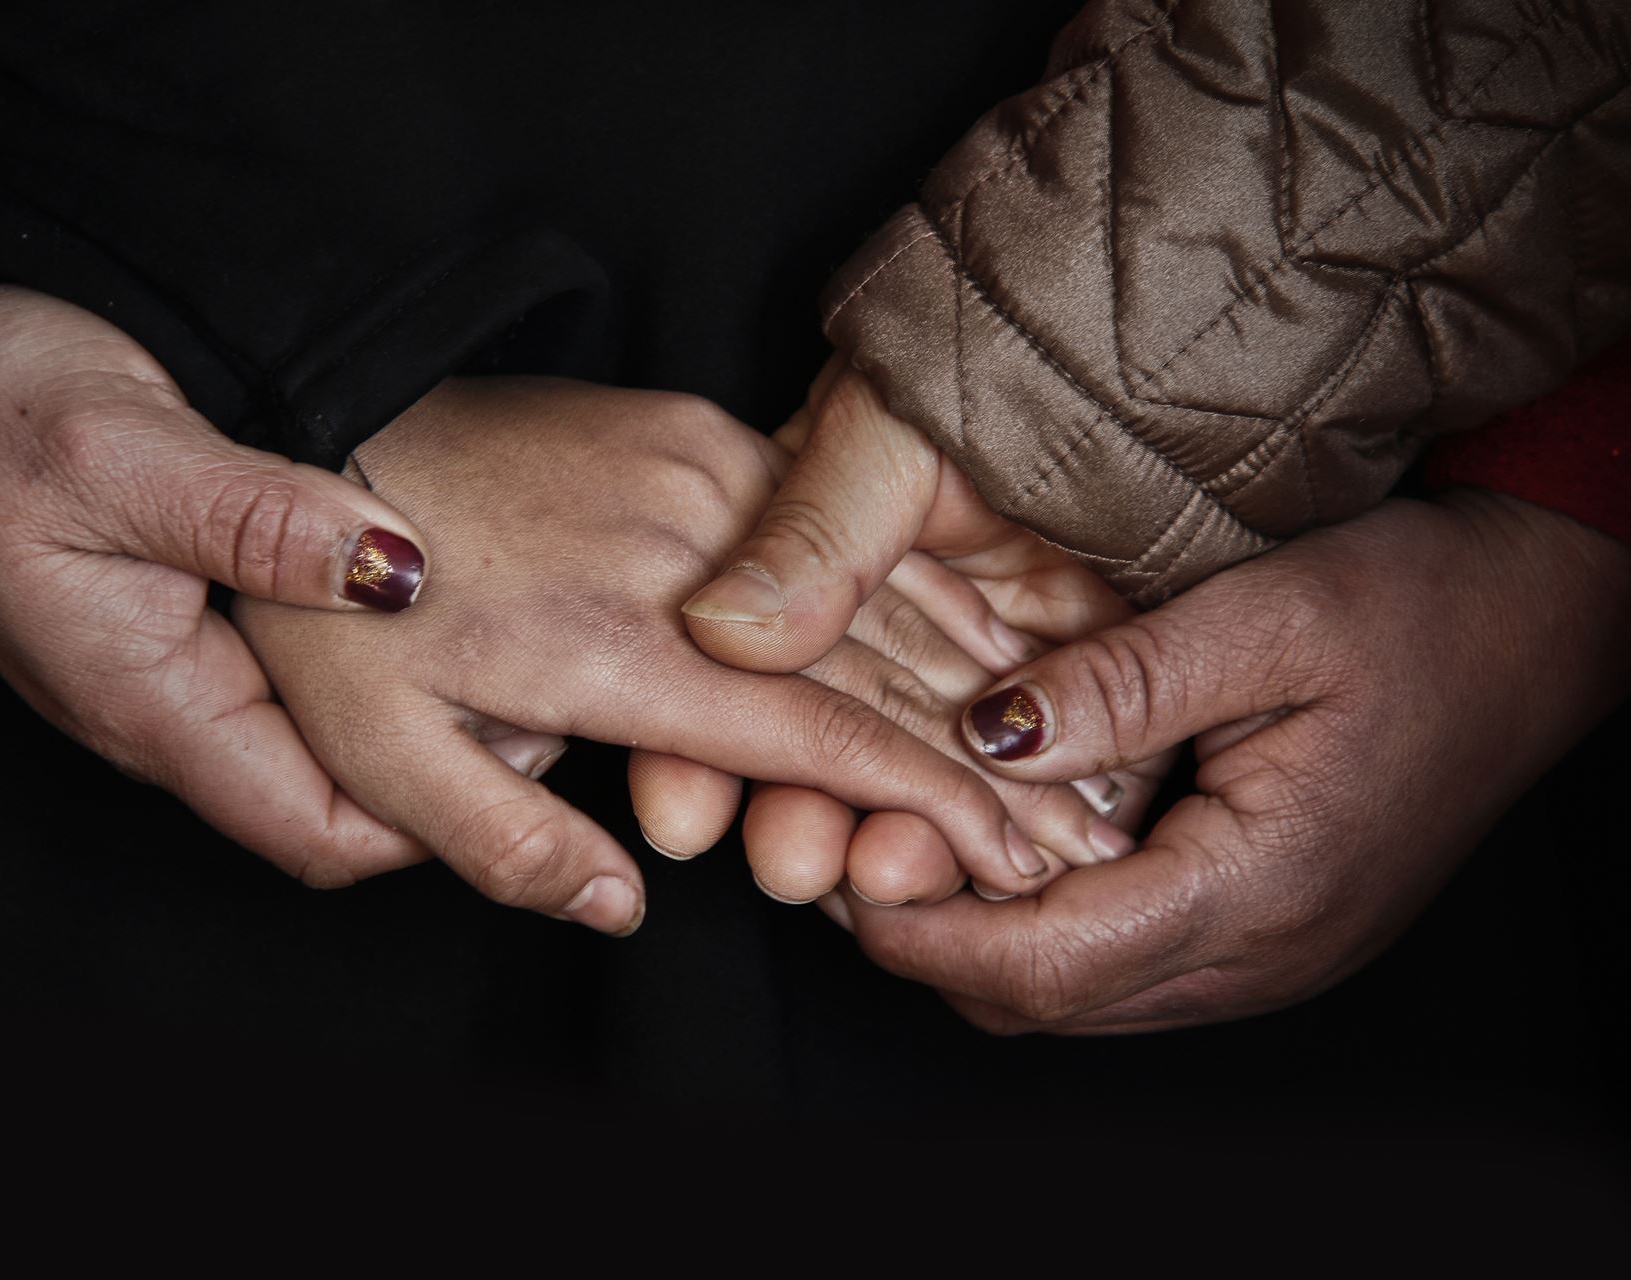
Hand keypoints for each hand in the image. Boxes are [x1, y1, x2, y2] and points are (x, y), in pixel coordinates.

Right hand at [0, 277, 522, 876]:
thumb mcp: (124, 449)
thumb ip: (258, 519)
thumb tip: (399, 570)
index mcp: (152, 702)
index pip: (319, 833)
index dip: (437, 820)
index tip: (536, 751)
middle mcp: (170, 708)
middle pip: (335, 801)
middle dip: (448, 776)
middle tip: (552, 696)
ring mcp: (177, 666)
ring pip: (323, 738)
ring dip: (418, 714)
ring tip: (515, 647)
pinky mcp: (184, 614)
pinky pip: (296, 673)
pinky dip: (374, 653)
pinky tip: (426, 594)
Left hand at [233, 377, 1056, 933]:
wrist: (316, 419)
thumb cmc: (342, 613)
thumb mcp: (381, 757)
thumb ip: (511, 843)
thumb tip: (628, 908)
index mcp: (617, 649)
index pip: (815, 739)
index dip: (926, 804)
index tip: (1014, 856)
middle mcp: (683, 558)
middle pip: (873, 667)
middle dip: (986, 757)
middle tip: (1079, 823)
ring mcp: (696, 477)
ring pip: (871, 589)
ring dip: (976, 671)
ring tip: (1065, 736)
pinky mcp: (692, 430)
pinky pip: (834, 523)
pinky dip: (914, 584)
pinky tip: (979, 623)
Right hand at [659, 358, 1172, 904]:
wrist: (1145, 349)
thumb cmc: (993, 353)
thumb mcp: (884, 434)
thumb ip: (813, 533)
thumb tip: (724, 630)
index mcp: (810, 561)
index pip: (737, 674)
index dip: (701, 750)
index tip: (685, 819)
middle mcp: (884, 620)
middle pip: (825, 746)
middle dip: (804, 819)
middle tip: (798, 871)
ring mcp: (979, 656)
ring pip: (928, 775)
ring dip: (901, 837)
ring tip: (896, 877)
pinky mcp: (1071, 676)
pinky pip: (1042, 766)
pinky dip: (1020, 815)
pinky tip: (997, 864)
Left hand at [829, 492, 1630, 1031]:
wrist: (1542, 626)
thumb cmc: (1425, 611)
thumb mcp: (1267, 618)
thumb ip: (1124, 685)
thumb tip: (984, 735)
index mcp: (1260, 889)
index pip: (1047, 968)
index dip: (923, 934)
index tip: (840, 867)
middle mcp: (1258, 954)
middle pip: (1044, 1001)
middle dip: (930, 940)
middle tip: (851, 838)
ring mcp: (1263, 954)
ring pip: (1075, 991)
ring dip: (979, 932)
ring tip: (907, 828)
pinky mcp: (1260, 928)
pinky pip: (1119, 958)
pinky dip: (1041, 915)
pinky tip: (1004, 832)